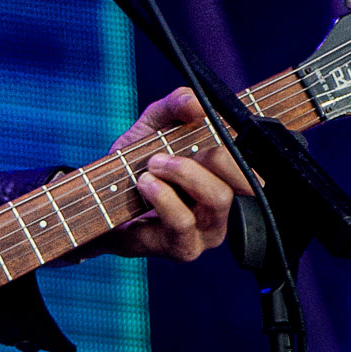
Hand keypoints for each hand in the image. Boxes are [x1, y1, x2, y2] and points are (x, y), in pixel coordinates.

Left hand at [95, 88, 252, 262]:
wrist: (98, 201)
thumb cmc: (135, 162)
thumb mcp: (155, 123)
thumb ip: (176, 104)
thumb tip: (196, 102)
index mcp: (227, 176)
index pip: (252, 158)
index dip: (234, 138)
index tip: (204, 124)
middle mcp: (225, 205)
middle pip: (244, 178)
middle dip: (209, 155)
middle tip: (166, 152)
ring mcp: (208, 231)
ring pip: (217, 198)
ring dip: (182, 173)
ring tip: (150, 166)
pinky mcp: (183, 249)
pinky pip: (183, 222)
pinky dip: (162, 197)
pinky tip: (145, 184)